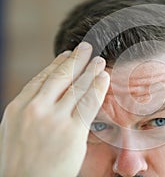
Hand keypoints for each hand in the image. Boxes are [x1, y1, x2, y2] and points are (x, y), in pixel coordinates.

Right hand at [0, 42, 109, 176]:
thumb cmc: (20, 162)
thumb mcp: (15, 131)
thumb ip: (31, 111)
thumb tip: (48, 96)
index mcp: (18, 107)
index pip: (41, 79)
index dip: (56, 64)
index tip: (66, 55)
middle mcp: (35, 108)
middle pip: (60, 76)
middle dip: (75, 59)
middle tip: (86, 47)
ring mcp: (53, 119)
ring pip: (76, 87)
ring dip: (90, 70)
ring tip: (99, 60)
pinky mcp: (71, 131)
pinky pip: (88, 104)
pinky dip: (97, 88)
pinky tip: (104, 78)